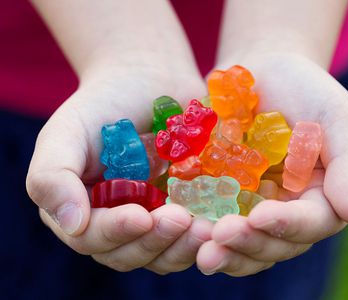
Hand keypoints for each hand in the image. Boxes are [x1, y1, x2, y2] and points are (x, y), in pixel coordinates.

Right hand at [26, 64, 213, 273]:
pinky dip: (203, 234)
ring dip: (183, 246)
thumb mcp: (67, 131)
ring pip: (163, 253)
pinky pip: (190, 234)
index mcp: (81, 208)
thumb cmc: (104, 102)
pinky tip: (219, 220)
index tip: (142, 217)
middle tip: (181, 220)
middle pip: (130, 253)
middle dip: (154, 242)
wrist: (149, 79)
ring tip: (205, 228)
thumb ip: (52, 176)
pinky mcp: (182, 208)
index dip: (116, 233)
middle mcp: (115, 220)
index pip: (92, 238)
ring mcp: (151, 216)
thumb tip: (72, 225)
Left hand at [196, 53, 347, 275]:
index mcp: (320, 197)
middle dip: (248, 244)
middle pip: (274, 244)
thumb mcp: (336, 116)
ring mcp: (253, 207)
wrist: (262, 73)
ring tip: (199, 248)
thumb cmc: (304, 89)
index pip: (311, 223)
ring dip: (223, 250)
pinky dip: (200, 228)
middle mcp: (286, 210)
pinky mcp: (223, 197)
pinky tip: (183, 225)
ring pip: (243, 243)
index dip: (287, 226)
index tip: (259, 217)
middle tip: (219, 237)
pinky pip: (213, 220)